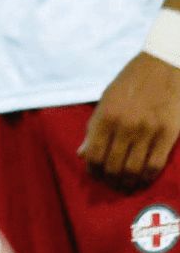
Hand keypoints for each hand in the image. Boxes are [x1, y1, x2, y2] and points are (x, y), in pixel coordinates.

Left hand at [80, 52, 179, 189]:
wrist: (163, 65)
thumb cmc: (131, 82)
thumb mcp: (106, 100)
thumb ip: (94, 128)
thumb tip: (82, 154)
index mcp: (105, 116)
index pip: (94, 154)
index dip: (93, 170)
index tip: (96, 174)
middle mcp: (125, 126)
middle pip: (113, 166)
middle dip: (110, 180)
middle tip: (112, 185)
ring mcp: (148, 131)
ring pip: (134, 169)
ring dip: (128, 183)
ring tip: (126, 187)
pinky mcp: (169, 134)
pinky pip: (155, 164)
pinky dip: (147, 177)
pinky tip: (143, 180)